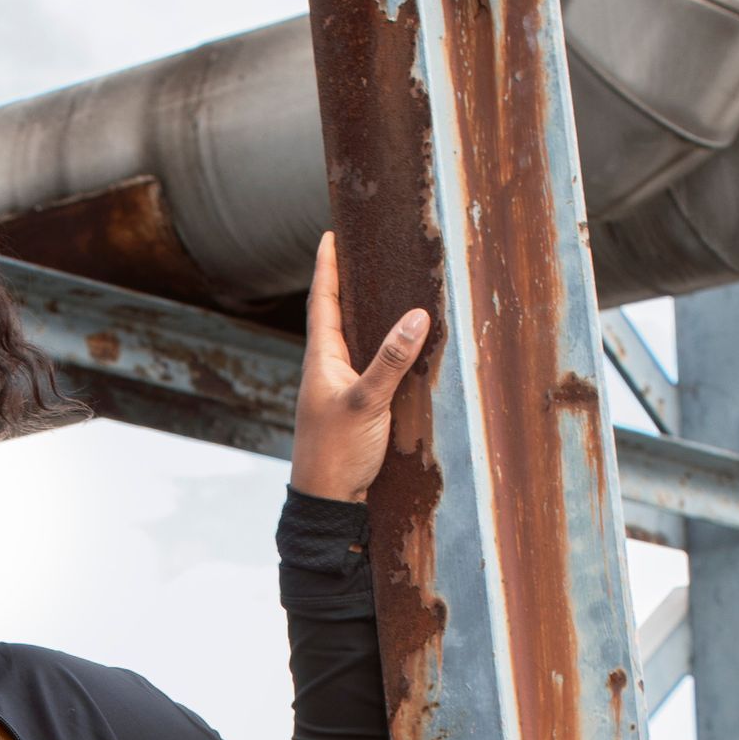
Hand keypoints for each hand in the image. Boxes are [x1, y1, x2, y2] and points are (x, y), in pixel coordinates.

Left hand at [290, 231, 429, 504]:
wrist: (327, 505)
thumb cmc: (336, 454)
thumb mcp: (366, 403)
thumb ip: (390, 361)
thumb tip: (416, 315)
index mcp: (321, 360)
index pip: (322, 301)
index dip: (327, 267)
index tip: (330, 234)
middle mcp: (327, 369)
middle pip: (337, 316)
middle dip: (348, 283)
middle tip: (363, 252)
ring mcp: (340, 390)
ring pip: (354, 342)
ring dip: (366, 316)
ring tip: (385, 288)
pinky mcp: (355, 410)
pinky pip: (369, 366)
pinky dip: (382, 349)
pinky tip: (400, 348)